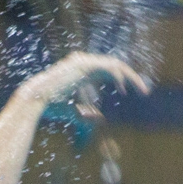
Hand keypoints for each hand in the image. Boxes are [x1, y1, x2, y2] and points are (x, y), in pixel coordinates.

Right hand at [19, 52, 150, 117]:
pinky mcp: (83, 64)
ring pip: (114, 64)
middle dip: (132, 77)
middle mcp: (84, 62)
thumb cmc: (54, 108)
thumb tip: (99, 122)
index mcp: (84, 71)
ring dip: (130, 76)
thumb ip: (87, 117)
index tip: (134, 92)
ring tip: (141, 89)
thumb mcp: (76, 113)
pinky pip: (107, 66)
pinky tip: (124, 86)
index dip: (123, 79)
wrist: (37, 101)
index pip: (109, 71)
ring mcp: (83, 61)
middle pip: (115, 65)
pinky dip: (118, 75)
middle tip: (146, 91)